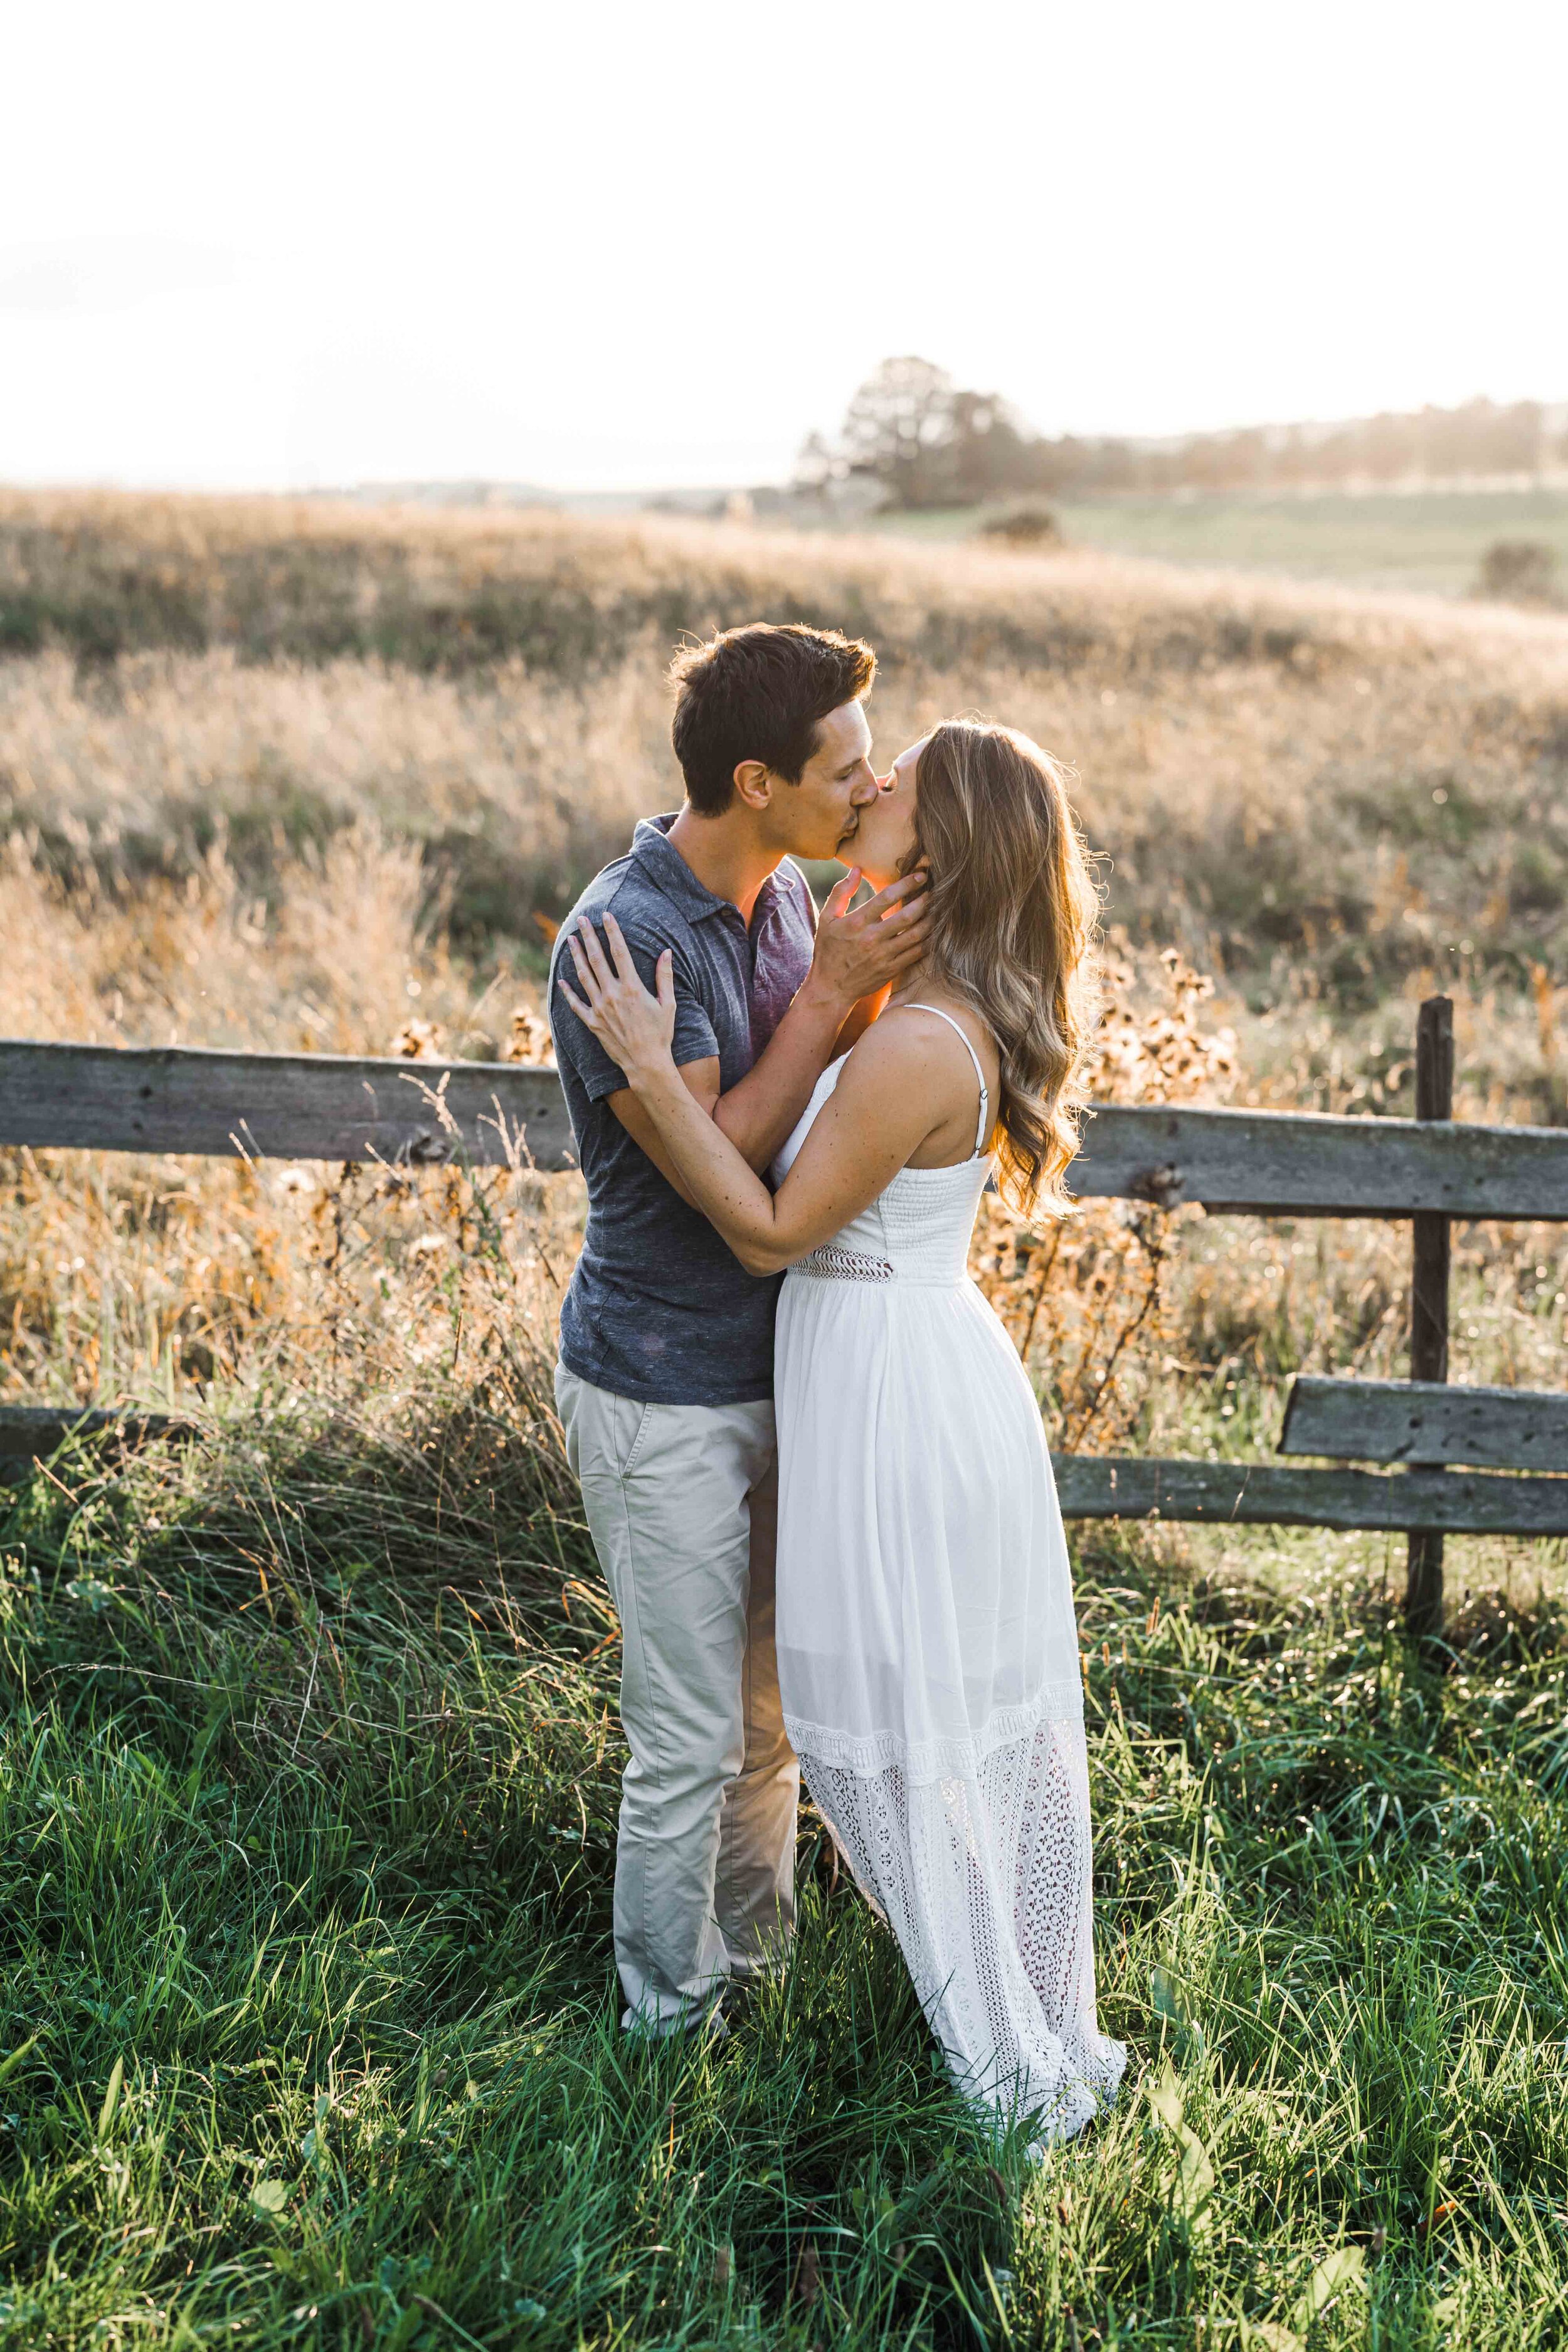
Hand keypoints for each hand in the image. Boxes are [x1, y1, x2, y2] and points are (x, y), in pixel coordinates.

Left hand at [559, 913, 676, 1085]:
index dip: (612, 931)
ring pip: (584, 976)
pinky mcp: (593, 1023)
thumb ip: (664, 976)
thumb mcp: (668, 1004)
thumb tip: (666, 952)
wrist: (646, 1063)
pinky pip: (576, 1005)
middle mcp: (613, 995)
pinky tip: (563, 980)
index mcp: (632, 988)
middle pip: (597, 959)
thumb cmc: (661, 1034)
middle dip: (589, 936)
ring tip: (570, 940)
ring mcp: (600, 1009)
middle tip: (581, 920)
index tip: (606, 915)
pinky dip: (568, 992)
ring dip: (576, 956)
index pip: (619, 952)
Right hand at [809, 869, 931, 1009]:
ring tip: (939, 909)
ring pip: (916, 935)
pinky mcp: (892, 970)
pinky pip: (916, 953)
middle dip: (925, 900)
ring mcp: (884, 956)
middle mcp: (872, 938)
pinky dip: (929, 941)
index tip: (920, 875)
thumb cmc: (828, 950)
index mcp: (857, 922)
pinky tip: (935, 931)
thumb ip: (841, 892)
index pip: (886, 897)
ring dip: (931, 919)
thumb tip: (857, 869)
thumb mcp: (826, 919)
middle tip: (935, 890)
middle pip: (907, 916)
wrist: (831, 988)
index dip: (907, 884)